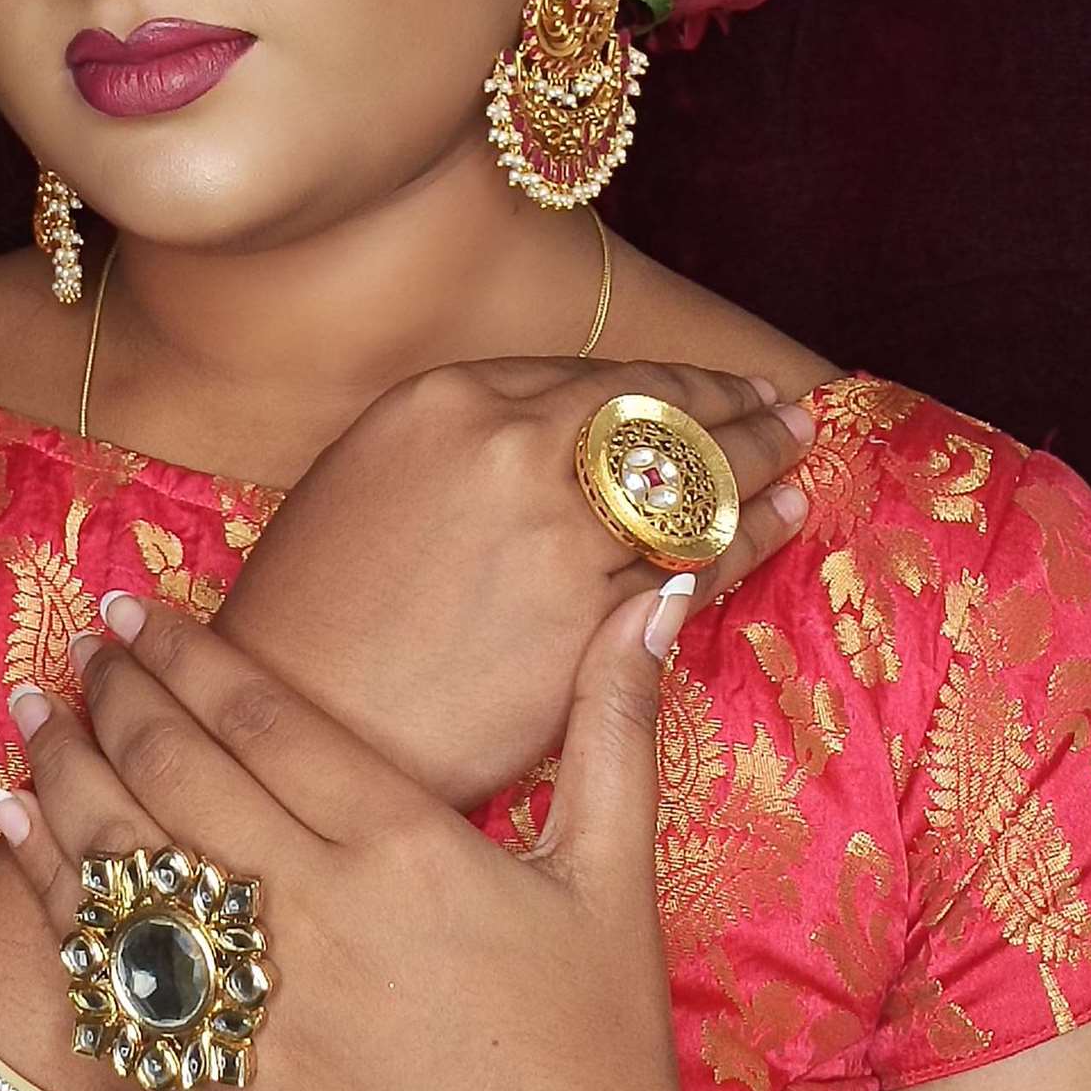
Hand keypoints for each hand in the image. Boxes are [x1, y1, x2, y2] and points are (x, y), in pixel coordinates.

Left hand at [0, 590, 800, 1090]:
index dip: (185, 650)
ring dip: (61, 771)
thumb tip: (655, 594)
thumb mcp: (614, 879)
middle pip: (177, 769)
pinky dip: (54, 895)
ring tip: (29, 708)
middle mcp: (319, 914)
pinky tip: (17, 836)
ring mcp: (259, 1010)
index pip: (261, 714)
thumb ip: (615, 723)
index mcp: (407, 847)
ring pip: (124, 860)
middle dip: (113, 691)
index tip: (136, 607)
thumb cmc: (600, 1059)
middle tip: (80, 643)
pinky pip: (111, 977)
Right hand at [219, 356, 814, 807]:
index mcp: (447, 398)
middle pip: (656, 414)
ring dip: (757, 465)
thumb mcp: (369, 476)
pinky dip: (749, 537)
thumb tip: (554, 435)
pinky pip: (692, 564)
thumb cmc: (317, 607)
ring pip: (689, 483)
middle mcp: (509, 444)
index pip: (594, 375)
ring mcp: (553, 530)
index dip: (667, 380)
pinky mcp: (584, 617)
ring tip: (797, 456)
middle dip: (729, 406)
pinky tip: (780, 521)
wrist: (293, 715)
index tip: (711, 386)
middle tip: (780, 408)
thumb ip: (465, 441)